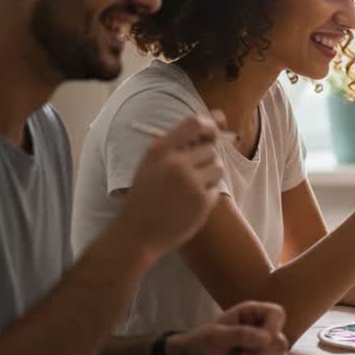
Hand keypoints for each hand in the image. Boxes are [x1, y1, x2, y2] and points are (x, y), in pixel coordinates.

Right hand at [121, 113, 226, 255]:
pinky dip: (208, 195)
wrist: (135, 234)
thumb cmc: (145, 197)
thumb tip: (219, 119)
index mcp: (160, 151)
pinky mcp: (202, 201)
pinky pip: (217, 188)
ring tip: (190, 188)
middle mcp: (176, 163)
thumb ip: (177, 144)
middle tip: (190, 176)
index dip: (209, 126)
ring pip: (218, 167)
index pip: (195, 123)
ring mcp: (190, 182)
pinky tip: (190, 204)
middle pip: (211, 149)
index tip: (210, 136)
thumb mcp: (151, 164)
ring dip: (210, 176)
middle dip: (205, 161)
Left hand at [166, 301, 288, 354]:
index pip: (277, 314)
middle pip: (281, 341)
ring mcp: (262, 352)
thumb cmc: (199, 343)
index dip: (273, 327)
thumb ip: (241, 334)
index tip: (261, 340)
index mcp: (253, 316)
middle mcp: (261, 332)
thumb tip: (268, 339)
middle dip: (265, 353)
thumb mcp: (216, 336)